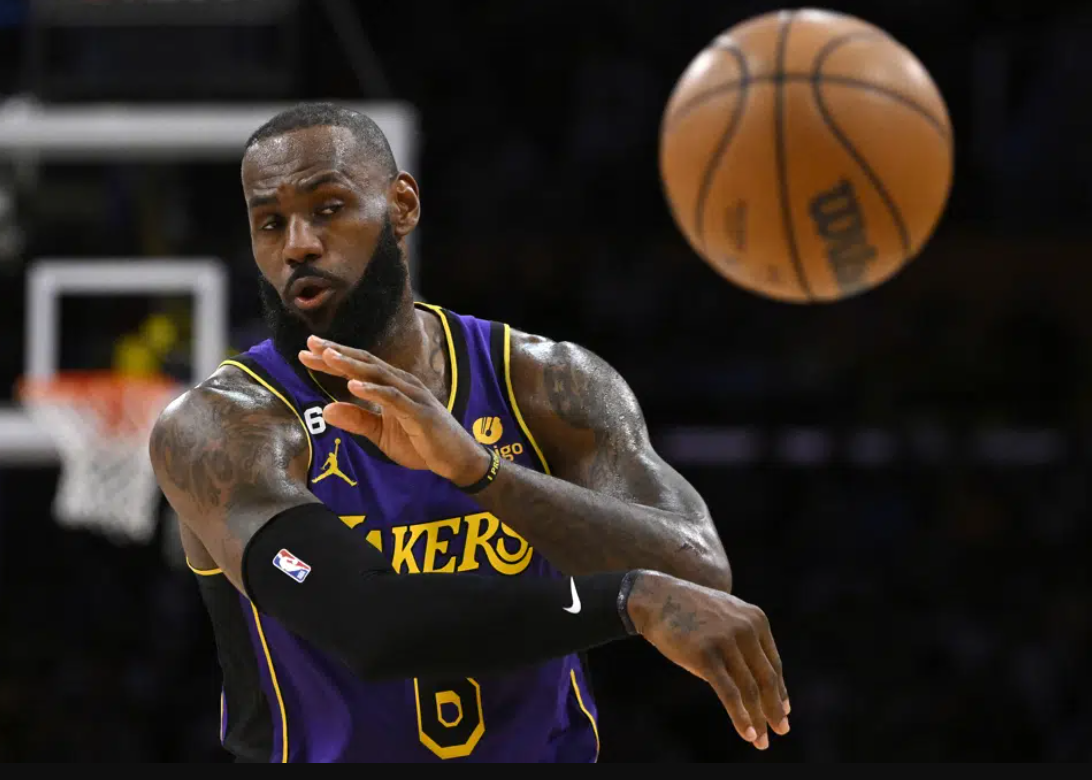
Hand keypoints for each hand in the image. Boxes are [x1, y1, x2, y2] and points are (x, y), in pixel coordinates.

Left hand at [297, 336, 490, 484]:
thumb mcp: (381, 434)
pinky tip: (353, 386)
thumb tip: (325, 411)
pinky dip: (373, 391)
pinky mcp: (419, 412)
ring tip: (328, 358)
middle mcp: (401, 384)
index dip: (333, 359)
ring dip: (352, 366)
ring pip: (378, 375)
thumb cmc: (422, 444)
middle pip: (365, 363)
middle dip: (337, 353)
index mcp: (392, 387)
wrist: (456, 459)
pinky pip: (393, 398)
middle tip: (310, 343)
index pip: (359, 367)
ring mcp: (412, 396)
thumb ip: (357, 421)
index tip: (307, 352)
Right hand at [625, 571, 789, 750]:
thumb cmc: (689, 611)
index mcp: (756, 620)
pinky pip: (730, 693)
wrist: (656, 598)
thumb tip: (754, 676)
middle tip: (781, 730)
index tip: (784, 710)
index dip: (780, 690)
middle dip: (775, 709)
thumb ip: (744, 639)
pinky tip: (748, 734)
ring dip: (759, 719)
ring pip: (750, 689)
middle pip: (766, 679)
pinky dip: (741, 717)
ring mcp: (726, 641)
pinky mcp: (706, 655)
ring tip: (762, 741)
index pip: (773, 664)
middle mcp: (746, 629)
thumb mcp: (725, 617)